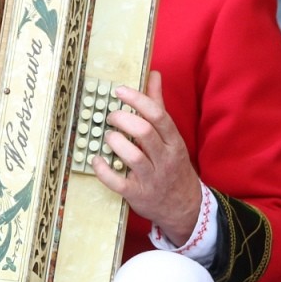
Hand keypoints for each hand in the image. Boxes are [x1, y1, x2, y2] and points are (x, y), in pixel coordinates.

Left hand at [93, 71, 201, 244]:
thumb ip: (159, 106)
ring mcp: (152, 178)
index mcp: (174, 142)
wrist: (184, 207)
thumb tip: (153, 75)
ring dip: (114, 142)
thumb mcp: (172, 137)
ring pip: (132, 156)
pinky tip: (96, 159)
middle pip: (144, 132)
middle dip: (122, 119)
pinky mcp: (138, 194)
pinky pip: (118, 181)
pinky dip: (103, 169)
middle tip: (110, 116)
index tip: (119, 91)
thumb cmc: (173, 165)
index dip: (137, 100)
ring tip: (107, 136)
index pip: (158, 115)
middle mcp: (165, 158)